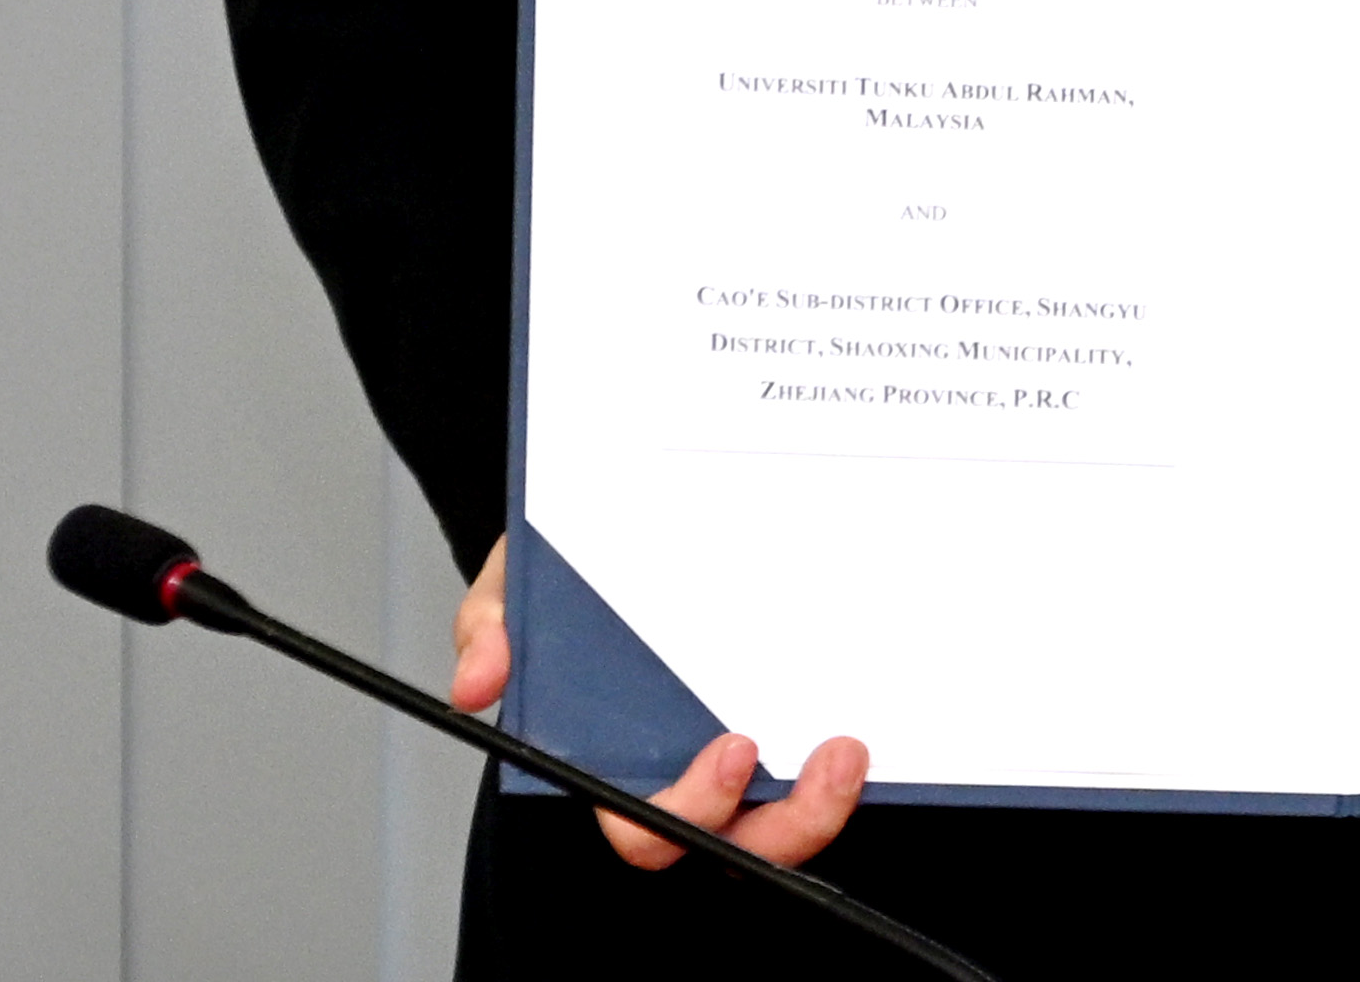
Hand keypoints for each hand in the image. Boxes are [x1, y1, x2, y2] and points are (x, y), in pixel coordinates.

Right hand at [451, 534, 873, 877]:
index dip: (690, 809)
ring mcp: (748, 756)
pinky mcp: (794, 723)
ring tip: (855, 746)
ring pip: (788, 823)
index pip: (645, 825)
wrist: (623, 517)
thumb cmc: (573, 565)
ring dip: (829, 805)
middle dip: (791, 823)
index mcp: (614, 757)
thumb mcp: (522, 576)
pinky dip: (854, 763)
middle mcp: (685, 769)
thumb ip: (490, 627)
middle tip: (834, 756)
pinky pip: (824, 767)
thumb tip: (479, 683)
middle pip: (738, 842)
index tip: (736, 747)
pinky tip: (879, 711)